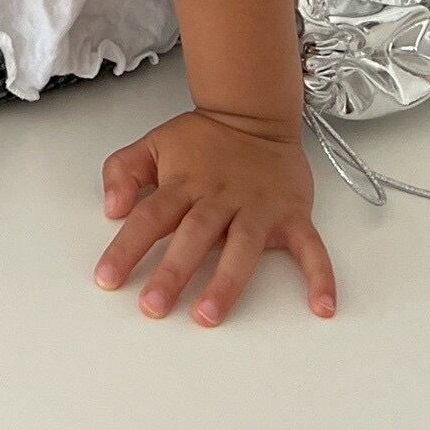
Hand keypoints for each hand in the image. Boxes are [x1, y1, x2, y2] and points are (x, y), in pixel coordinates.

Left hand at [93, 108, 337, 326]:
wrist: (254, 114)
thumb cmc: (203, 140)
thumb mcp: (154, 144)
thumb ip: (123, 171)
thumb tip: (111, 208)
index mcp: (183, 184)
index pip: (150, 217)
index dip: (126, 247)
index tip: (107, 279)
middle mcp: (220, 198)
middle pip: (193, 236)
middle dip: (173, 272)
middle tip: (153, 306)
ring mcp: (258, 208)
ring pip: (242, 247)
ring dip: (226, 282)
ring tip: (208, 315)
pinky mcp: (293, 215)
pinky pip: (310, 248)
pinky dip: (320, 276)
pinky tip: (321, 307)